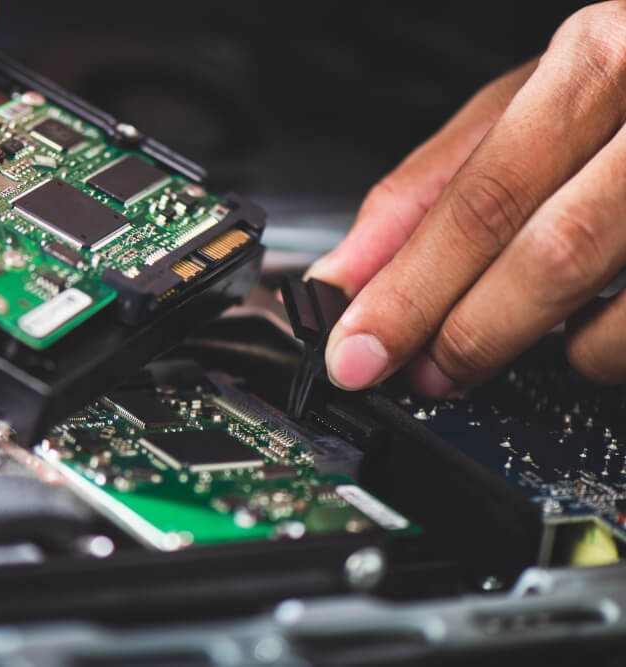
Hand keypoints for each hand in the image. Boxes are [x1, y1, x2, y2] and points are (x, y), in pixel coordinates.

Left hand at [306, 1, 625, 394]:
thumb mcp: (524, 105)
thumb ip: (432, 185)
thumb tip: (348, 274)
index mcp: (598, 63)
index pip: (482, 199)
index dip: (407, 289)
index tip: (354, 346)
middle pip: (549, 255)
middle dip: (462, 331)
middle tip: (414, 371)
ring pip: (611, 312)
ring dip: (529, 346)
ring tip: (484, 343)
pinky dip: (595, 348)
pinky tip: (574, 324)